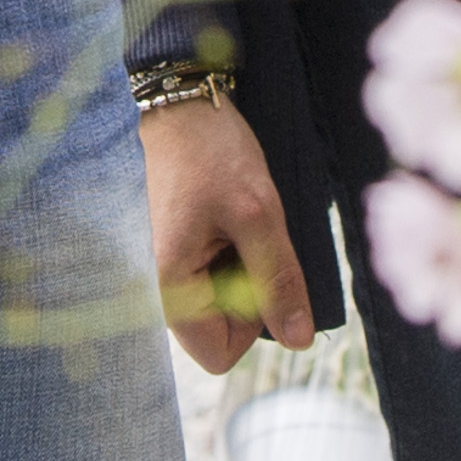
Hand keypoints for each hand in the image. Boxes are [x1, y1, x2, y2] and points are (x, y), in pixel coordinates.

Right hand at [143, 89, 317, 371]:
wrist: (182, 105)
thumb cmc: (214, 153)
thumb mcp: (259, 214)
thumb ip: (279, 280)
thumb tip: (297, 342)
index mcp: (171, 286)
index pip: (219, 355)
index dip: (254, 325)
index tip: (259, 269)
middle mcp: (162, 287)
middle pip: (221, 330)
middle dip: (249, 292)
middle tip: (251, 237)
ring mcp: (171, 269)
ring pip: (222, 303)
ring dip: (244, 271)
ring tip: (241, 222)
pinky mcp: (180, 251)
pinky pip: (215, 278)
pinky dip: (234, 255)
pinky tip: (232, 219)